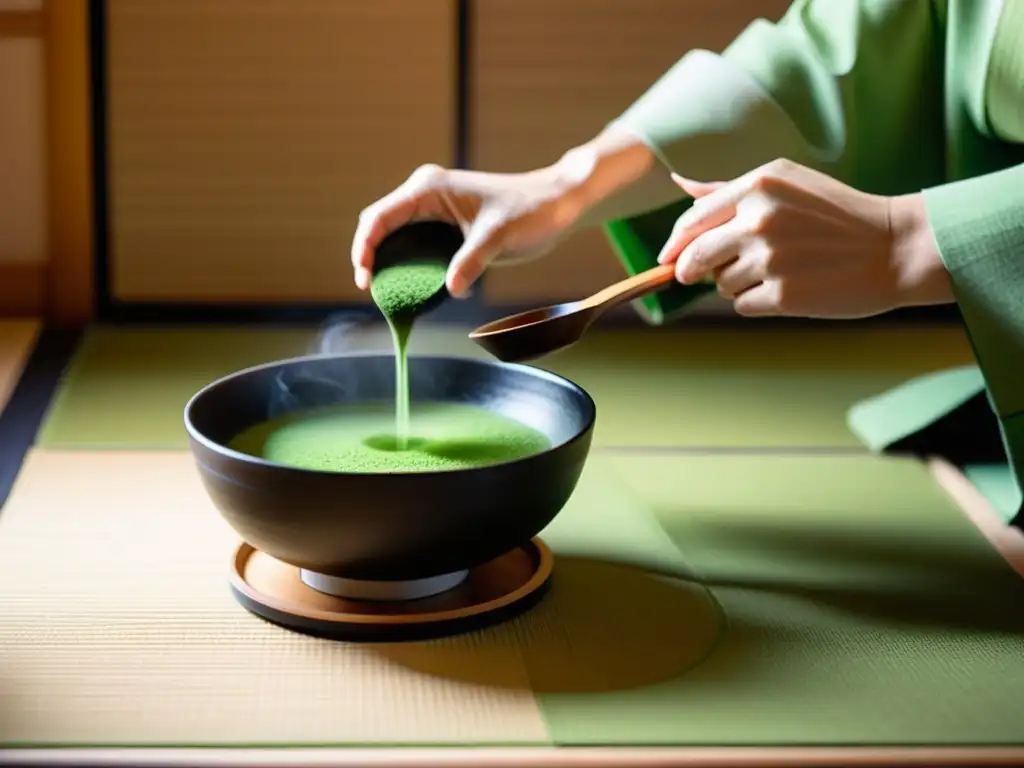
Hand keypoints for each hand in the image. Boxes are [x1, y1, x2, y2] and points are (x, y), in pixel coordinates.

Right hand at [351, 127, 659, 297]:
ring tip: (389, 295)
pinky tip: (414, 290)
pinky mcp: (444, 227)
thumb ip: (472, 261)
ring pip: (395, 238)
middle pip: (379, 227)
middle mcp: (425, 196)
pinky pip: (415, 247)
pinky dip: (410, 267)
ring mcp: (433, 211)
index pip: (379, 216)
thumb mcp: (499, 237)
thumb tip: (450, 289)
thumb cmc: (529, 212)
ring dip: (389, 265)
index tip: (364, 278)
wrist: (556, 205)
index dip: (365, 247)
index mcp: (429, 188)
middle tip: (372, 293)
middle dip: (371, 259)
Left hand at [656, 159, 952, 317]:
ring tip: (774, 271)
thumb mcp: (787, 184)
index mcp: (758, 187)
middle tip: (695, 275)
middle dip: (692, 269)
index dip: (674, 244)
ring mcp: (770, 260)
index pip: (692, 220)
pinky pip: (742, 306)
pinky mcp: (782, 296)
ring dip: (736, 284)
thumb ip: (729, 189)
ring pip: (720, 284)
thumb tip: (678, 182)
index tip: (668, 258)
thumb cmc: (837, 214)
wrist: (894, 248)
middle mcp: (759, 220)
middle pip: (696, 256)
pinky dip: (756, 302)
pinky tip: (785, 289)